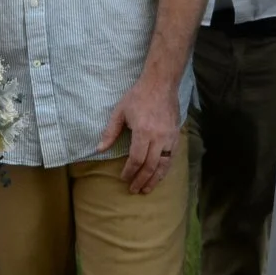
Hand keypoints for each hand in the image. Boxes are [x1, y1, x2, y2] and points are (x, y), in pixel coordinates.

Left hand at [97, 75, 182, 194]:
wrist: (161, 84)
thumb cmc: (138, 96)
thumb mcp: (120, 112)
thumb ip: (110, 132)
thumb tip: (99, 149)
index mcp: (143, 131)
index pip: (136, 159)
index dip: (129, 172)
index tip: (124, 178)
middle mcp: (158, 137)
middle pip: (150, 166)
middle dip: (141, 180)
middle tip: (134, 190)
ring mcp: (169, 137)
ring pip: (164, 165)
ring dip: (155, 179)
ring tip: (147, 189)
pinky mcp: (176, 136)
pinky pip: (172, 157)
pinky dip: (165, 169)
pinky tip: (159, 176)